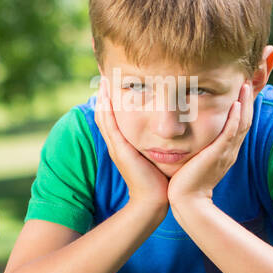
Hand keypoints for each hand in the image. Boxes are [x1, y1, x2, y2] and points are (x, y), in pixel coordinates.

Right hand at [94, 78, 170, 212]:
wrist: (155, 199)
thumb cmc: (160, 178)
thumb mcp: (157, 154)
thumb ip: (159, 141)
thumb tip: (170, 128)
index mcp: (125, 143)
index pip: (114, 116)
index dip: (112, 99)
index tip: (115, 80)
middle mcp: (117, 143)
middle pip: (105, 113)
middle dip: (104, 93)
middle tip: (104, 73)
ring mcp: (116, 146)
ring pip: (104, 116)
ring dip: (102, 97)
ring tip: (103, 78)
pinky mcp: (119, 150)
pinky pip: (109, 125)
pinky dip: (106, 109)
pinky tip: (106, 95)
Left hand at [167, 82, 253, 204]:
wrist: (187, 201)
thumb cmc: (185, 183)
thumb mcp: (194, 161)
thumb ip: (197, 149)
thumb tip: (188, 138)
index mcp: (225, 152)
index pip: (238, 126)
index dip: (241, 109)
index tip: (240, 93)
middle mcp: (230, 151)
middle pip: (245, 122)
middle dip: (247, 102)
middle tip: (247, 83)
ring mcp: (226, 153)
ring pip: (241, 124)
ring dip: (244, 104)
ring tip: (244, 87)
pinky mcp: (218, 155)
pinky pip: (231, 133)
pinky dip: (235, 118)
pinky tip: (236, 104)